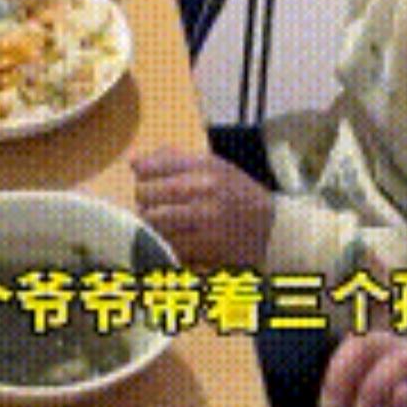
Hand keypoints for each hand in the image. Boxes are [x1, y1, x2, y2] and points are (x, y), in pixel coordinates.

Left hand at [132, 148, 275, 269]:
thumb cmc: (236, 194)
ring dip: (152, 225)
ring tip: (165, 225)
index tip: (149, 183)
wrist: (272, 228)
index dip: (142, 177)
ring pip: (152, 222)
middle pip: (145, 194)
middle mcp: (203, 188)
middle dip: (145, 202)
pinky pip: (168, 245)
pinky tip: (177, 240)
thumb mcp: (213, 166)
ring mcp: (204, 219)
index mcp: (203, 165)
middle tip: (154, 206)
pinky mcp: (206, 246)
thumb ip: (173, 160)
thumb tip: (135, 162)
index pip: (150, 167)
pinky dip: (166, 244)